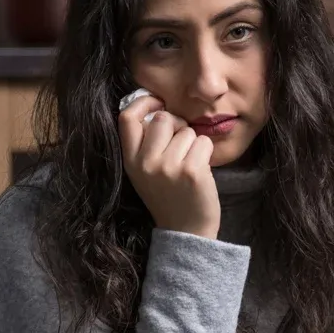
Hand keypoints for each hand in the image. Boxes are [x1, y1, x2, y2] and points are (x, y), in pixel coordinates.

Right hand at [119, 95, 220, 238]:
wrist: (186, 231)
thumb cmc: (169, 195)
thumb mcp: (145, 172)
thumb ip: (145, 144)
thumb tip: (157, 107)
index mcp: (130, 161)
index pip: (126, 117)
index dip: (143, 102)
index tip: (158, 102)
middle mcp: (146, 163)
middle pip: (163, 118)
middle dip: (177, 125)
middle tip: (181, 144)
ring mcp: (169, 167)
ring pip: (187, 130)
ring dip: (193, 143)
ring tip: (189, 164)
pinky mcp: (192, 171)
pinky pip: (204, 142)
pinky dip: (206, 152)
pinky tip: (201, 170)